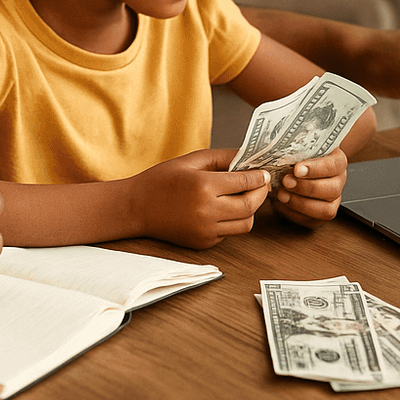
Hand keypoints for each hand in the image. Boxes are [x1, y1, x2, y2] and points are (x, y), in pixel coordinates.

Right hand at [132, 148, 270, 248]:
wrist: (135, 208)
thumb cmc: (162, 180)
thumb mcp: (191, 160)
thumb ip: (222, 157)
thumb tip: (248, 156)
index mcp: (204, 186)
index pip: (245, 182)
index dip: (259, 177)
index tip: (264, 172)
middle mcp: (207, 211)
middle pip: (250, 206)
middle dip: (261, 194)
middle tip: (262, 185)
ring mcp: (205, 231)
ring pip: (245, 224)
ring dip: (250, 210)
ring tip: (244, 197)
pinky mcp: (203, 243)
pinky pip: (229, 233)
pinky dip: (232, 221)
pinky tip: (223, 209)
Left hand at [273, 148, 346, 228]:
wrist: (294, 167)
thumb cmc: (297, 155)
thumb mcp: (299, 145)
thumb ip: (296, 146)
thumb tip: (281, 146)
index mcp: (337, 162)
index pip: (334, 165)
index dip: (316, 169)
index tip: (297, 169)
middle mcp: (338, 182)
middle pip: (332, 189)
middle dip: (306, 187)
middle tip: (286, 182)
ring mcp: (332, 201)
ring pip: (326, 210)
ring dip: (300, 203)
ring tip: (281, 194)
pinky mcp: (320, 217)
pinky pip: (311, 221)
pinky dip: (293, 214)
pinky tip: (280, 203)